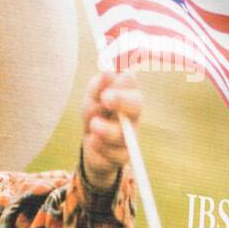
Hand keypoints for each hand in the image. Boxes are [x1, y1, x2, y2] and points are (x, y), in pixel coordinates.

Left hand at [82, 67, 142, 190]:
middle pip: (136, 105)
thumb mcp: (92, 98)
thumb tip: (108, 72)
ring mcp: (130, 135)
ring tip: (93, 125)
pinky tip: (92, 142)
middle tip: (105, 98)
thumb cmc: (95, 113)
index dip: (121, 80)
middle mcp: (132, 114)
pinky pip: (116, 154)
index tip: (107, 74)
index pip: (129, 83)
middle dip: (121, 100)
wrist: (92, 142)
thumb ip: (98, 86)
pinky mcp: (123, 155)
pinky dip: (100, 147)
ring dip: (107, 129)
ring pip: (122, 133)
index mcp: (126, 94)